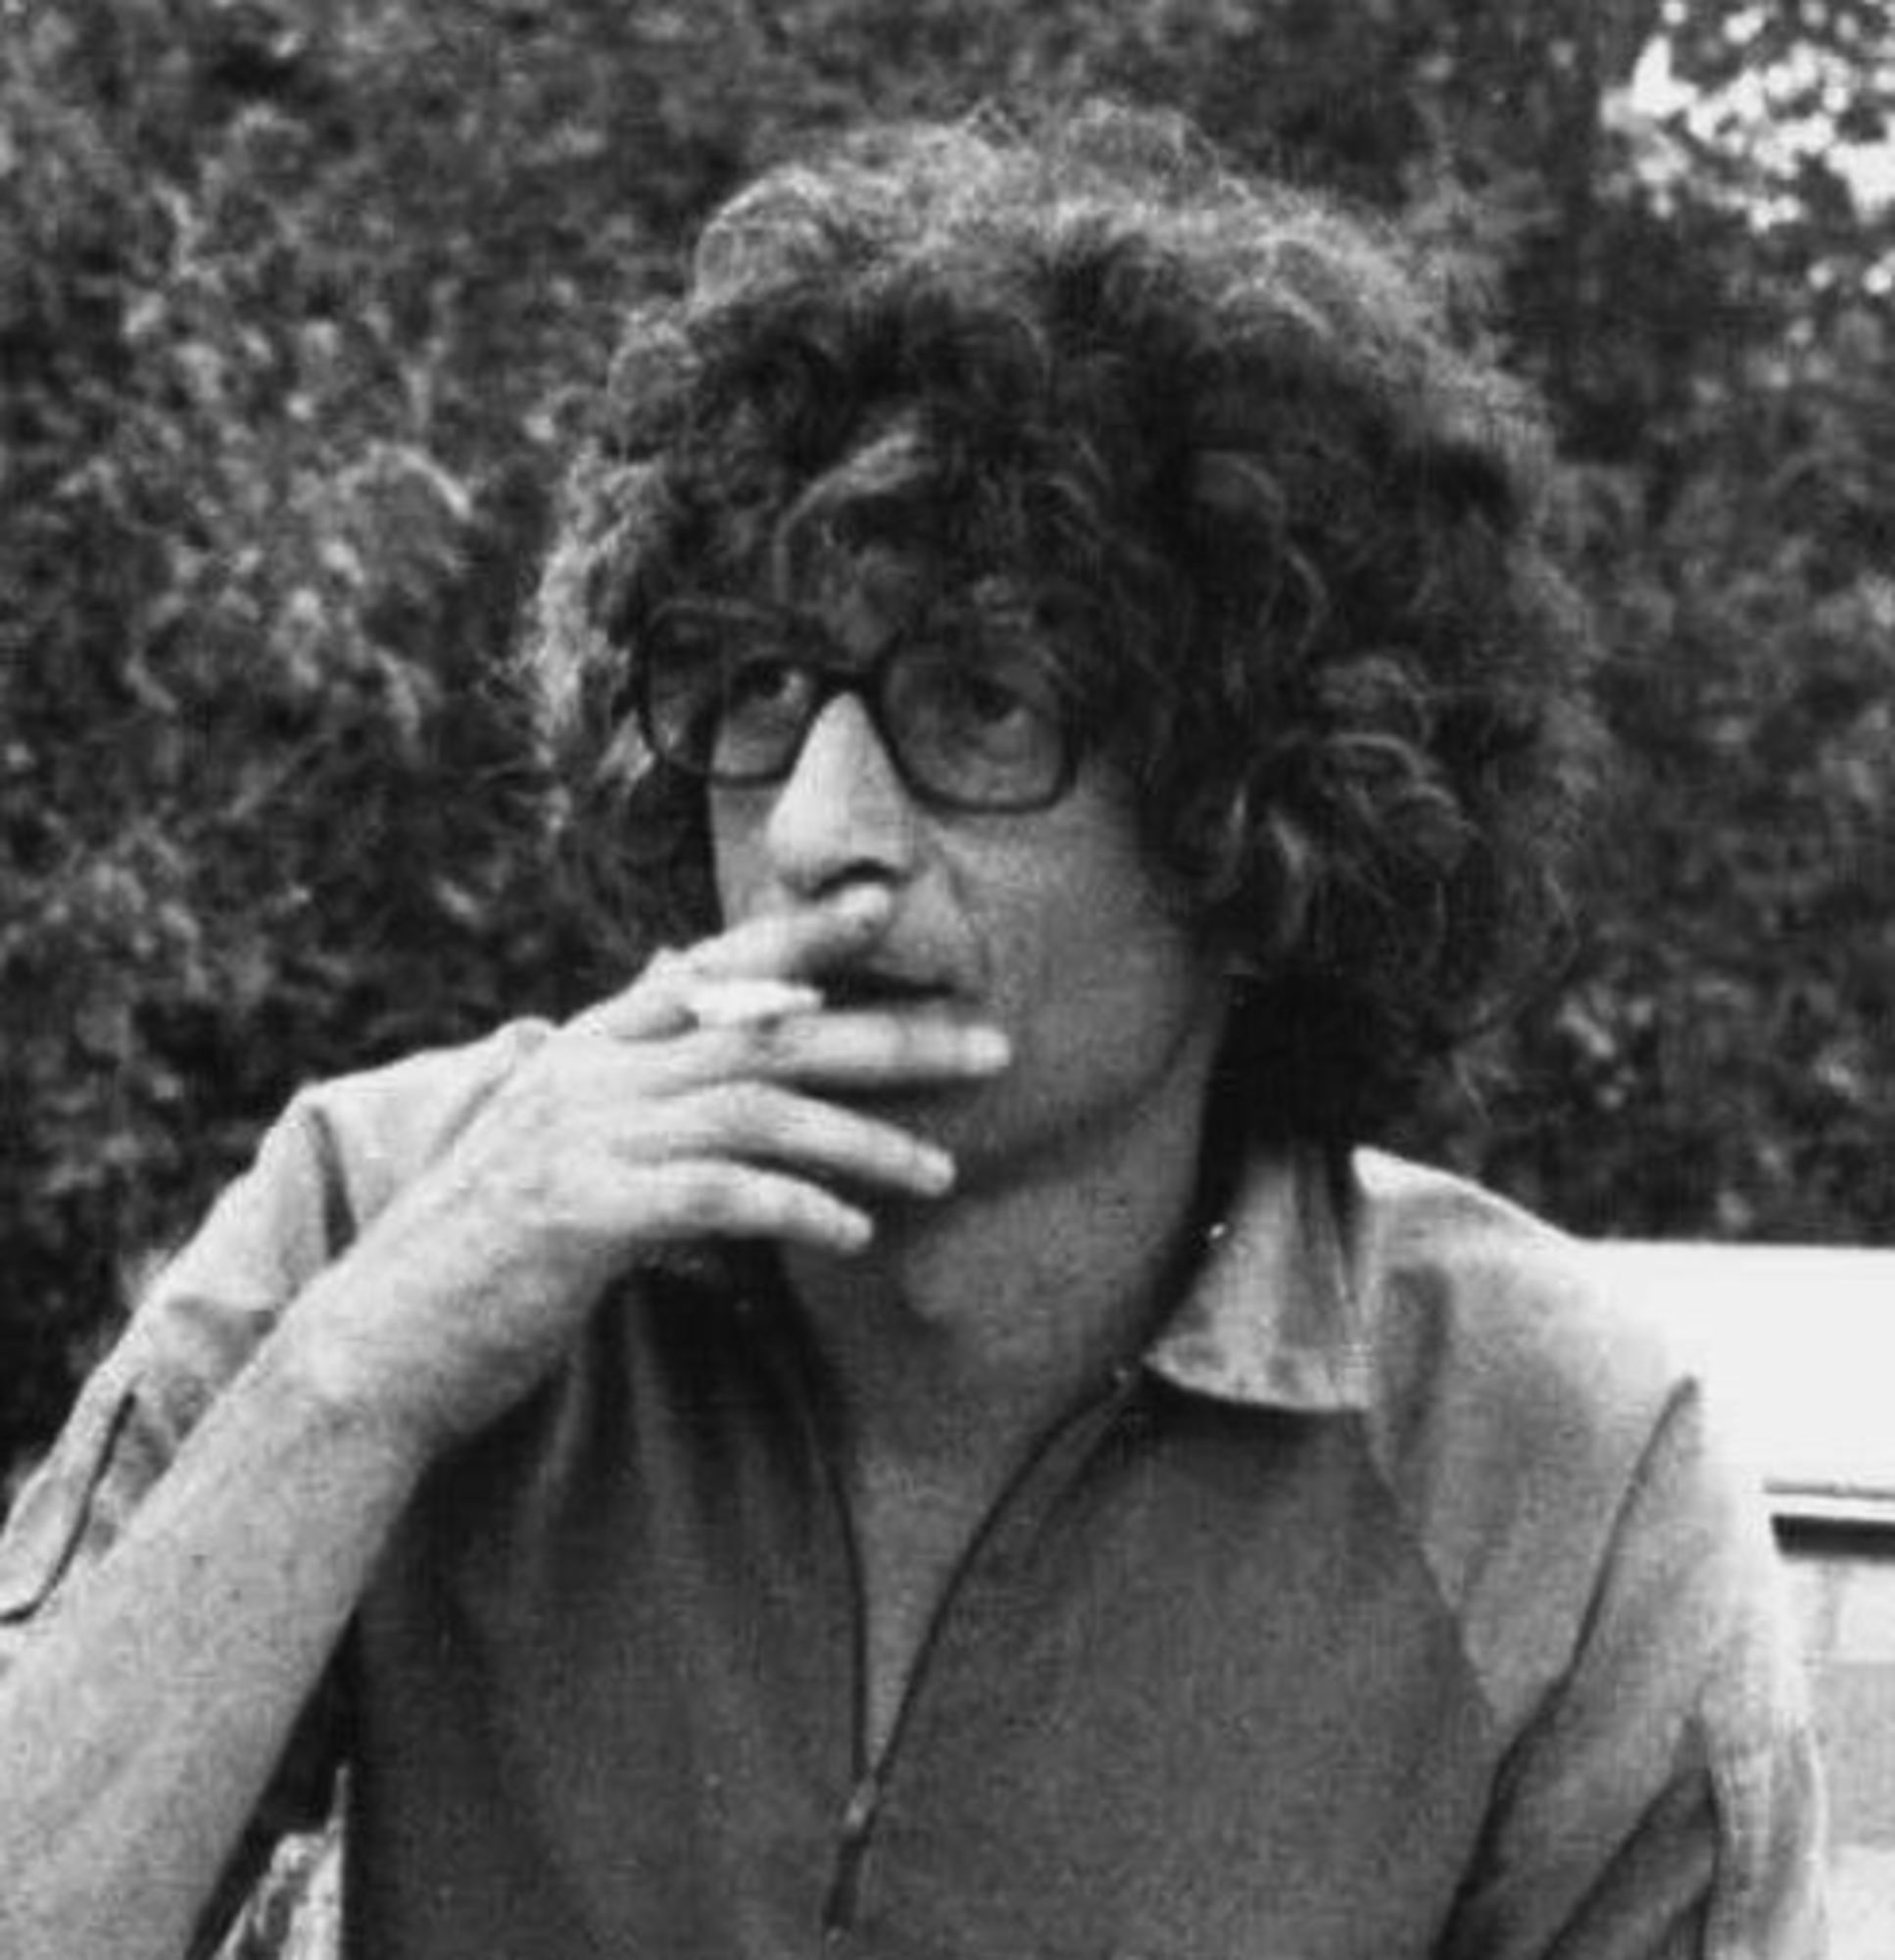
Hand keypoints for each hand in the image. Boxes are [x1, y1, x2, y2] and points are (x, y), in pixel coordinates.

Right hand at [276, 887, 1008, 1454]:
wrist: (378, 1344)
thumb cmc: (482, 1252)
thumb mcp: (552, 1142)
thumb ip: (628, 1081)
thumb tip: (686, 1014)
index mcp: (587, 1047)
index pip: (711, 968)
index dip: (801, 930)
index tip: (889, 904)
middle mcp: (588, 1071)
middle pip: (767, 1031)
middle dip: (889, 1035)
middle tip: (991, 1048)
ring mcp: (581, 1135)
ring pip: (759, 1110)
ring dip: (866, 1140)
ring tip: (944, 1171)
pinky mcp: (580, 1212)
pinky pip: (719, 1195)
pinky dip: (798, 1209)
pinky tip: (855, 1235)